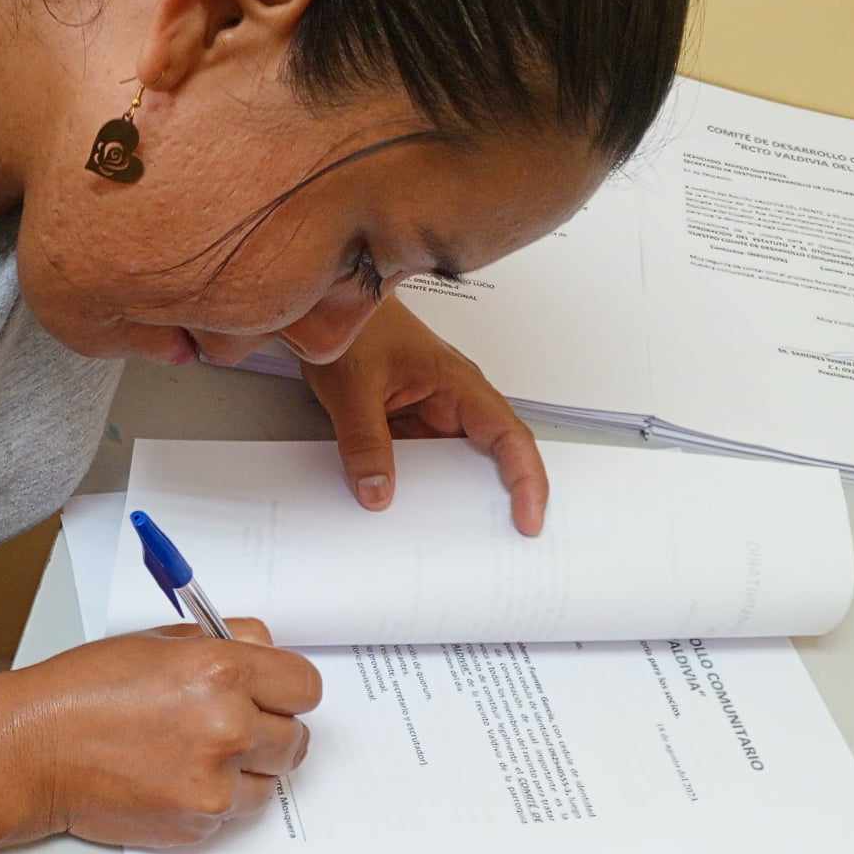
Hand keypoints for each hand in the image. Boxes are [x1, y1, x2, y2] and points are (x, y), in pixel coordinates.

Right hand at [9, 619, 321, 848]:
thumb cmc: (85, 691)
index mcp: (222, 671)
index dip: (288, 689)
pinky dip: (214, 798)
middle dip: (270, 730)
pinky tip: (173, 776)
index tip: (274, 694)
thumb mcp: (158, 641)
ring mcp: (214, 783)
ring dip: (246, 770)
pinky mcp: (199, 823)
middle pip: (297, 739)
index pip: (306, 687)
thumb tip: (267, 652)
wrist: (35, 750)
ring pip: (270, 782)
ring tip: (195, 753)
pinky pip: (234, 812)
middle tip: (231, 725)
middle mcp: (228, 728)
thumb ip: (226, 643)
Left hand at [301, 300, 548, 534]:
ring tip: (447, 544)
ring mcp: (431, 415)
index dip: (526, 480)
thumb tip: (378, 494)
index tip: (528, 520)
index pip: (509, 437)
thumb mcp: (352, 388)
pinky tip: (404, 517)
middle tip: (493, 550)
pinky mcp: (408, 424)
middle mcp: (454, 402)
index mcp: (459, 386)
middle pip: (492, 458)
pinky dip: (419, 489)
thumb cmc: (351, 328)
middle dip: (496, 501)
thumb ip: (365, 442)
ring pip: (455, 466)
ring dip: (452, 499)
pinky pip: (422, 463)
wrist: (325, 303)